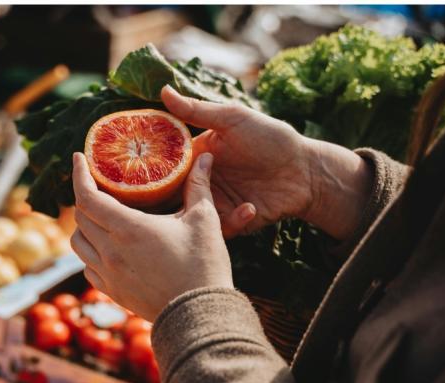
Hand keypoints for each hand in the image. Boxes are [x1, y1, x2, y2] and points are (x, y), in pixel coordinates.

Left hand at [70, 152, 232, 321]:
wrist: (199, 315)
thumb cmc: (204, 266)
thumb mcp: (204, 220)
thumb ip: (199, 185)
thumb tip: (206, 156)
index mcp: (128, 229)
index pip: (87, 196)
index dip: (78, 175)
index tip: (78, 159)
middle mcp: (110, 251)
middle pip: (81, 217)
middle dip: (85, 197)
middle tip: (98, 186)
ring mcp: (109, 274)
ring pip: (78, 243)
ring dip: (84, 226)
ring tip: (100, 217)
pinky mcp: (112, 292)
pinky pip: (88, 268)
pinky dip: (91, 253)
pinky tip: (107, 248)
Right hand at [162, 86, 371, 240]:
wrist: (306, 170)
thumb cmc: (272, 138)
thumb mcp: (233, 119)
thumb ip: (197, 110)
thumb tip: (163, 90)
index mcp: (196, 156)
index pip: (162, 166)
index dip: (148, 171)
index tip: (137, 175)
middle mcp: (200, 182)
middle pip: (170, 197)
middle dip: (165, 203)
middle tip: (169, 203)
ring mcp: (215, 204)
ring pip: (191, 217)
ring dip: (199, 214)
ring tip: (211, 207)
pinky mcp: (232, 223)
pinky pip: (220, 230)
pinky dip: (233, 221)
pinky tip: (251, 207)